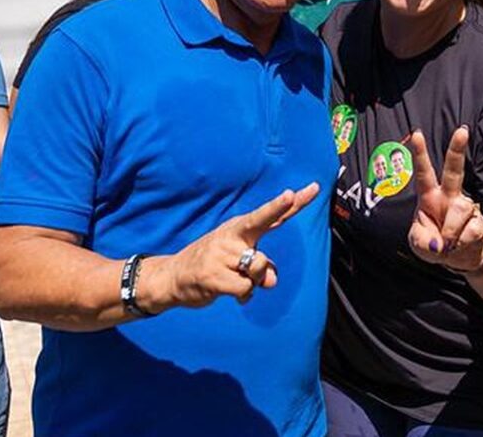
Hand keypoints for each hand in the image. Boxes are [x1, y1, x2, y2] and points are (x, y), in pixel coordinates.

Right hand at [144, 183, 319, 309]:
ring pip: (258, 269)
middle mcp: (231, 236)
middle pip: (260, 222)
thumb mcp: (240, 262)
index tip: (311, 188)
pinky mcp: (212, 275)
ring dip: (252, 282)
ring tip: (233, 279)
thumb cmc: (213, 265)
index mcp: (239, 228)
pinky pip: (245, 288)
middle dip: (276, 207)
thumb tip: (270, 280)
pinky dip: (242, 295)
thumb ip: (263, 267)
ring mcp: (220, 254)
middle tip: (289, 195)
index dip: (291, 203)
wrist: (172, 277)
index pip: (270, 215)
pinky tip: (227, 290)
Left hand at [407, 128, 482, 272]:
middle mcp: (449, 196)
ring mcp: (466, 207)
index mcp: (430, 197)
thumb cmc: (435, 245)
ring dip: (452, 230)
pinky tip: (460, 245)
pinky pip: (472, 229)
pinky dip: (462, 242)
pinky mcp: (479, 220)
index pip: (424, 173)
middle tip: (462, 131)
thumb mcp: (419, 245)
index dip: (420, 154)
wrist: (460, 258)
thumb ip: (423, 241)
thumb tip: (441, 241)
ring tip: (447, 244)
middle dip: (457, 150)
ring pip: (461, 208)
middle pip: (454, 170)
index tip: (417, 134)